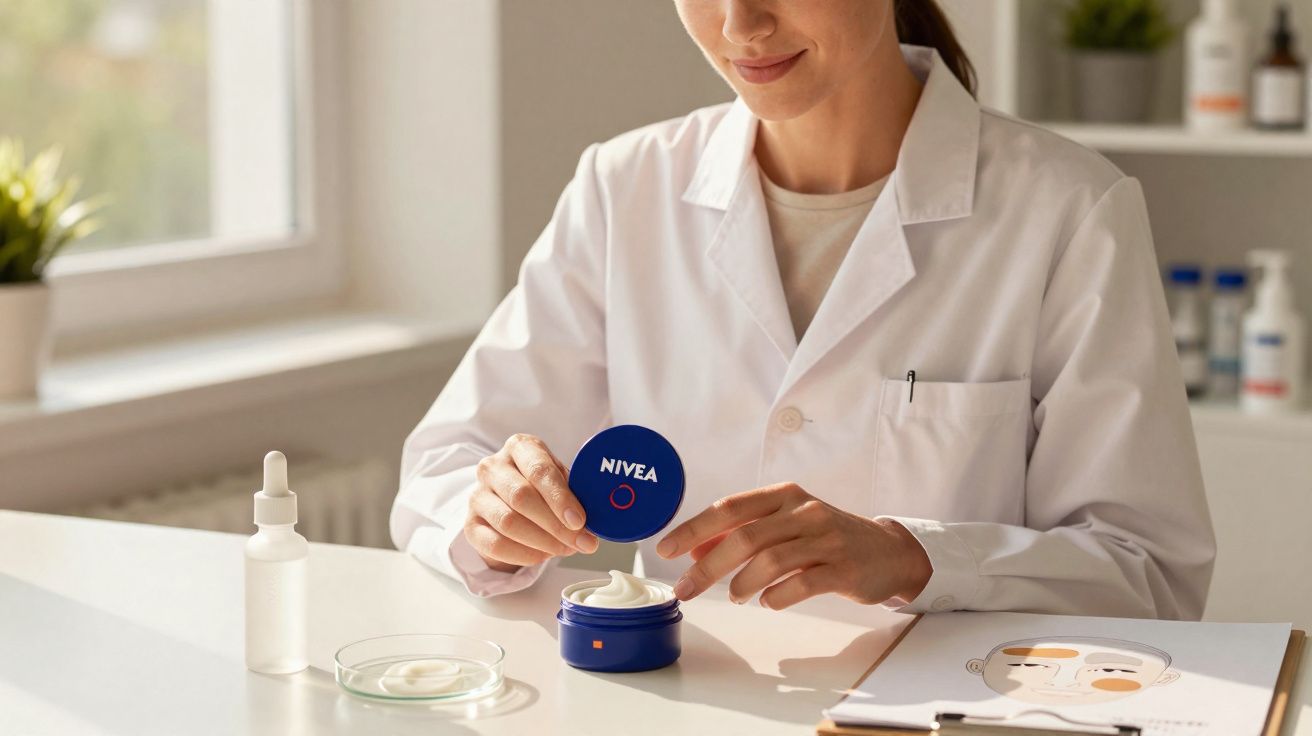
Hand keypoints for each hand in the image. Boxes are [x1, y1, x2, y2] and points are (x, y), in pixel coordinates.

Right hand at [464, 433, 599, 572]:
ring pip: (508, 522)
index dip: (560, 498)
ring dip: (543, 541)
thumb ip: (575, 494)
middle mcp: (493, 467)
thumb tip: (595, 524)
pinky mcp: (470, 524)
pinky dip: (524, 554)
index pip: (539, 469)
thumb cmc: (540, 486)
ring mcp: (477, 495)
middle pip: (522, 497)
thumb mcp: (559, 479)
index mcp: (520, 447)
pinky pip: (495, 544)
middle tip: (581, 542)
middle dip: (556, 525)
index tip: (580, 521)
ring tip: (565, 548)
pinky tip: (542, 555)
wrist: (508, 499)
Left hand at [654, 483, 931, 608]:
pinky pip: (802, 583)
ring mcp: (826, 539)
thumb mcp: (784, 525)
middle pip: (745, 537)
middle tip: (687, 588)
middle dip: (709, 566)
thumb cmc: (826, 538)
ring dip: (743, 583)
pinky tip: (768, 602)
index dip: (694, 529)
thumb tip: (694, 548)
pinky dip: (777, 596)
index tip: (665, 549)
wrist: (888, 552)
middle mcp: (804, 511)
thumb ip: (742, 531)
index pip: (729, 508)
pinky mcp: (844, 568)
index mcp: (783, 495)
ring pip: (771, 560)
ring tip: (735, 596)